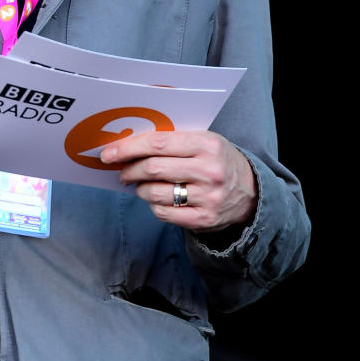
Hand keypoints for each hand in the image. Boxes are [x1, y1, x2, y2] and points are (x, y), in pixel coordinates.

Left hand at [99, 128, 256, 232]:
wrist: (250, 193)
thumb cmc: (217, 161)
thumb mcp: (204, 141)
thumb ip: (172, 141)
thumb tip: (128, 144)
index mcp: (207, 145)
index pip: (157, 144)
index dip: (128, 148)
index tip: (109, 152)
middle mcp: (209, 171)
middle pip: (152, 168)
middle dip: (129, 170)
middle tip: (122, 171)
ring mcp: (208, 198)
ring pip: (154, 193)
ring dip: (140, 189)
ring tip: (141, 185)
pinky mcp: (203, 219)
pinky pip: (163, 213)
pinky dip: (153, 205)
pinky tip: (157, 199)